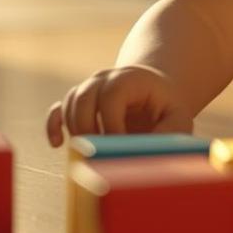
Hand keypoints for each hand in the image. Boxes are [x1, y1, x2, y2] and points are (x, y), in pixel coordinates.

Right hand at [44, 64, 191, 145]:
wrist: (157, 95)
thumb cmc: (168, 110)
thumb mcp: (178, 119)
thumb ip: (167, 134)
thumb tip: (144, 154)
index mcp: (131, 78)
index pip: (111, 96)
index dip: (112, 124)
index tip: (120, 146)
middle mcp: (105, 78)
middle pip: (84, 98)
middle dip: (89, 129)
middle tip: (101, 153)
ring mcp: (89, 88)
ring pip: (69, 105)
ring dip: (76, 131)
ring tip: (93, 153)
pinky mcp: (78, 103)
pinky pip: (57, 110)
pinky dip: (54, 125)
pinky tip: (57, 144)